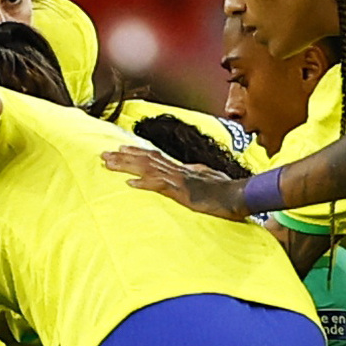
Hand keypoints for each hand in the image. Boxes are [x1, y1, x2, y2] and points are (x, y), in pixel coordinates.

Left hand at [101, 145, 245, 215]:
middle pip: (146, 159)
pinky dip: (145, 183)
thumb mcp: (208, 181)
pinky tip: (130, 184)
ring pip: (148, 168)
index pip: (154, 157)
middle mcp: (178, 170)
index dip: (136, 152)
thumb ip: (196, 176)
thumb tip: (189, 173)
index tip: (120, 149)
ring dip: (127, 166)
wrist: (240, 196)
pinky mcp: (183, 191)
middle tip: (104, 155)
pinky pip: (161, 185)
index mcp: (182, 169)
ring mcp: (180, 179)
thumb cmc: (227, 192)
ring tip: (109, 164)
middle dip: (124, 157)